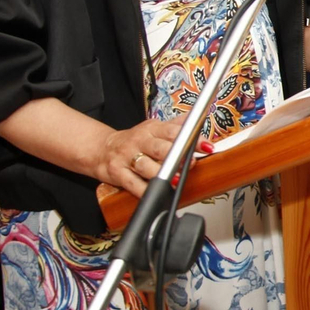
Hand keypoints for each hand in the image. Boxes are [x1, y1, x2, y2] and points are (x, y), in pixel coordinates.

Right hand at [97, 118, 211, 197]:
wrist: (103, 150)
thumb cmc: (134, 140)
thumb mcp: (155, 128)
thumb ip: (177, 125)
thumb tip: (199, 117)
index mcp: (152, 129)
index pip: (174, 131)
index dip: (192, 139)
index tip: (207, 146)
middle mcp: (139, 141)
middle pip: (160, 148)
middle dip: (178, 156)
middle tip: (191, 163)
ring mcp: (127, 157)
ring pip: (147, 167)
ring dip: (163, 174)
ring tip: (176, 179)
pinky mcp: (118, 173)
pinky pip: (133, 184)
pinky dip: (146, 190)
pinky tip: (157, 192)